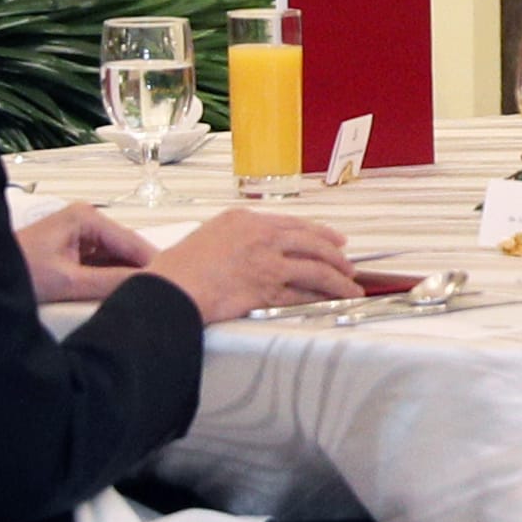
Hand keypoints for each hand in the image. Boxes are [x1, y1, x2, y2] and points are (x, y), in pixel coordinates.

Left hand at [15, 202, 155, 304]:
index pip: (134, 243)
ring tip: (143, 302)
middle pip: (127, 252)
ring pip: (117, 262)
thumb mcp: (68, 281)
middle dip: (141, 274)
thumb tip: (149, 287)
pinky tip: (120, 298)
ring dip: (126, 280)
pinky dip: (111, 283)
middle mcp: (86, 221)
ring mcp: (80, 236)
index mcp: (86, 217)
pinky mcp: (74, 253)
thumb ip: (111, 283)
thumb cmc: (17, 271)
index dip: (155, 268)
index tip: (173, 289)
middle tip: (161, 300)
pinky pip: (103, 267)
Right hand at [137, 208, 364, 324]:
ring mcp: (267, 261)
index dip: (319, 233)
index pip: (292, 224)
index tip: (334, 239)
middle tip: (349, 264)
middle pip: (311, 242)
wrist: (171, 289)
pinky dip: (324, 297)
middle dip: (335, 255)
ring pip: (316, 268)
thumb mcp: (208, 237)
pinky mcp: (268, 287)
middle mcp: (260, 236)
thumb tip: (254, 250)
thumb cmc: (178, 270)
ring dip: (338, 279)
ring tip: (351, 287)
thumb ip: (235, 238)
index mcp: (245, 220)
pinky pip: (304, 292)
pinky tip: (334, 301)